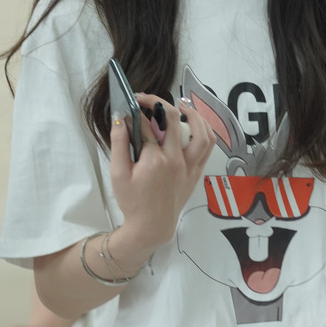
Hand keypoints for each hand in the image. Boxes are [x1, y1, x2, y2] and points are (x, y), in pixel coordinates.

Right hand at [108, 93, 214, 266]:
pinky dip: (204, 131)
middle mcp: (175, 160)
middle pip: (172, 120)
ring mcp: (189, 166)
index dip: (135, 113)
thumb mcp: (118, 174)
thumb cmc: (132, 202)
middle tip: (146, 99)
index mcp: (154, 161)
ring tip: (179, 105)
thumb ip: (118, 143)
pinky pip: (207, 147)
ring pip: (200, 132)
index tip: (129, 106)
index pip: (145, 126)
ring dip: (192, 114)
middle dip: (158, 103)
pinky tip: (194, 123)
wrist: (151, 227)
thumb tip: (121, 118)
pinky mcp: (196, 173)